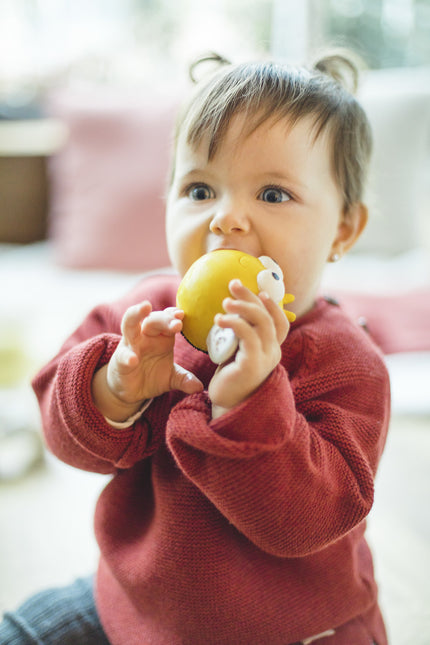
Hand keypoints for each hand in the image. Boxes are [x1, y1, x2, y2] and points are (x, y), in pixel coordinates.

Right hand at [92, 302, 202, 421]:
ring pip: (130, 324)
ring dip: (136, 314)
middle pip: (153, 319)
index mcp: (161, 337)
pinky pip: (123, 355)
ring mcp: (131, 345)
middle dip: (164, 318)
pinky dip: (128, 356)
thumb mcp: (171, 378)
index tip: (182, 315)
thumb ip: (184, 379)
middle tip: (176, 321)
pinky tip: (133, 359)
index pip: (167, 320)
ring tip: (145, 307)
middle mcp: (145, 336)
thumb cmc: (152, 375)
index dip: (174, 316)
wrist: (130, 389)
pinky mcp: (120, 360)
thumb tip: (198, 387)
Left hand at [209, 280, 289, 418]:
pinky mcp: (252, 364)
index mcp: (271, 349)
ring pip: (261, 323)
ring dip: (243, 308)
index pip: (280, 323)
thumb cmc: (230, 378)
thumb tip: (232, 312)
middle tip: (233, 284)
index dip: (273, 305)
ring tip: (225, 301)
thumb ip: (241, 337)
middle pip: (268, 317)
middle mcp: (272, 352)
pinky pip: (248, 337)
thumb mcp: (238, 353)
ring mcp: (265, 358)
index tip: (259, 291)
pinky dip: (235, 323)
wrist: (227, 406)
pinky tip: (219, 319)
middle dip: (252, 297)